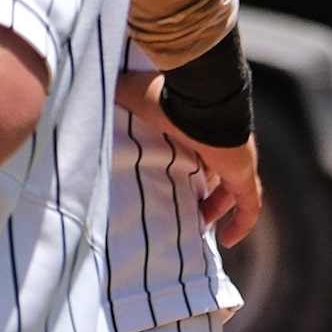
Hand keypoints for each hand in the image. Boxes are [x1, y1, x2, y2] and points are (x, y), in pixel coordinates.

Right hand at [116, 71, 264, 245]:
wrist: (198, 93)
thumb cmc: (164, 93)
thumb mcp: (128, 94)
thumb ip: (110, 95)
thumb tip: (82, 91)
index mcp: (193, 124)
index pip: (192, 149)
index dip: (184, 167)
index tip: (168, 182)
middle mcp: (216, 142)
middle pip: (213, 171)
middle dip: (201, 191)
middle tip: (182, 209)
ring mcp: (234, 158)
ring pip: (231, 190)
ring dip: (217, 208)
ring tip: (200, 228)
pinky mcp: (243, 173)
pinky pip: (249, 205)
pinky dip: (242, 223)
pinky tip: (229, 240)